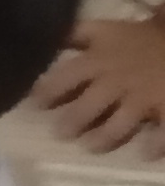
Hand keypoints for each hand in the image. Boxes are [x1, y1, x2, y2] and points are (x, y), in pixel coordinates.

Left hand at [35, 16, 164, 153]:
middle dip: (73, 121)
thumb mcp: (100, 31)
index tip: (34, 104)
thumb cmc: (134, 38)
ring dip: (104, 137)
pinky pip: (163, 132)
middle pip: (89, 105)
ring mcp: (144, 97)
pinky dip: (155, 145)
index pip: (66, 77)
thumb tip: (39, 40)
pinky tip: (145, 154)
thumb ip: (70, 36)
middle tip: (61, 134)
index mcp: (98, 61)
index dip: (48, 91)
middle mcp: (117, 81)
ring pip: (120, 124)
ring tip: (91, 146)